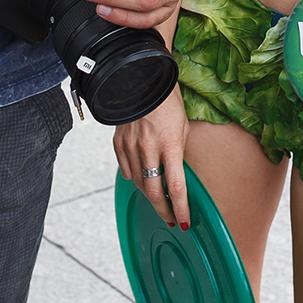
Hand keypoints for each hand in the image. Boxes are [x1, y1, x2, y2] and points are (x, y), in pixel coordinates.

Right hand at [114, 86, 190, 227]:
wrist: (142, 81)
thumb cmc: (168, 104)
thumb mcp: (183, 129)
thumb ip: (178, 155)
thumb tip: (175, 179)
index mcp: (170, 144)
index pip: (176, 186)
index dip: (180, 207)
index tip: (184, 221)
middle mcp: (149, 148)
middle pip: (154, 192)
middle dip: (164, 211)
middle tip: (171, 219)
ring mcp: (131, 147)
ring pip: (138, 184)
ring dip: (149, 196)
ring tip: (159, 201)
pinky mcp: (118, 144)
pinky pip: (126, 171)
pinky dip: (134, 179)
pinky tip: (142, 181)